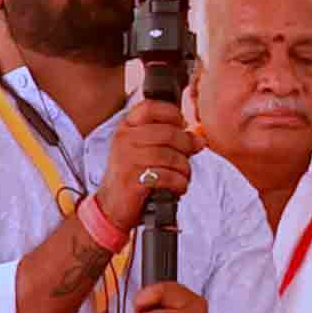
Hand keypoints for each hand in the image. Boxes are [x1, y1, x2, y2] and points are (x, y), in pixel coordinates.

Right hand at [92, 95, 197, 230]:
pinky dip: (179, 184)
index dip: (173, 114)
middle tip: (186, 158)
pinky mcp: (132, 180)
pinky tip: (176, 187)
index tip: (181, 126)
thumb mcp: (147, 150)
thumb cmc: (135, 174)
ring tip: (181, 176)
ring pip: (171, 156)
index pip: (151, 107)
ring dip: (184, 169)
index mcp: (127, 128)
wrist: (112, 205)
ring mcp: (127, 159)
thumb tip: (199, 140)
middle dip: (186, 147)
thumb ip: (171, 140)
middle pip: (169, 133)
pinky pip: (168, 176)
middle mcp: (124, 140)